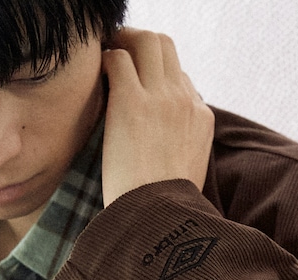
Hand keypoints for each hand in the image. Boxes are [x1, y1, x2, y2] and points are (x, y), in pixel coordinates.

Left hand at [101, 28, 214, 205]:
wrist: (159, 221)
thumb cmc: (167, 210)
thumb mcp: (190, 178)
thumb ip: (183, 151)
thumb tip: (168, 152)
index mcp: (202, 119)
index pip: (181, 78)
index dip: (157, 77)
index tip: (138, 86)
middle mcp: (185, 101)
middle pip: (166, 47)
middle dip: (139, 44)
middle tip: (118, 56)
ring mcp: (161, 98)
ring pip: (146, 41)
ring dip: (122, 43)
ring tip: (105, 59)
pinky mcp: (132, 102)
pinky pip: (118, 59)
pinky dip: (105, 60)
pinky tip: (96, 75)